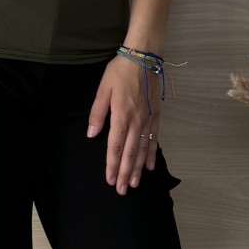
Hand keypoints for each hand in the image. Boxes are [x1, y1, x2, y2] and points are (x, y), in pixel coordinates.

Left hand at [87, 54, 161, 192]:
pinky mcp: (156, 115)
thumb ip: (97, 113)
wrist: (144, 57)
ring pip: (143, 149)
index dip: (112, 165)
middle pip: (130, 153)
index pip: (115, 147)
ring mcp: (148, 119)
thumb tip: (92, 135)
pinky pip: (154, 138)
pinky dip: (152, 153)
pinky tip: (151, 166)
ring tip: (136, 184)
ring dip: (139, 168)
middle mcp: (136, 121)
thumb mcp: (103, 90)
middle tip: (122, 191)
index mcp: (121, 116)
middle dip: (126, 173)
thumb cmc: (120, 72)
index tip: (110, 180)